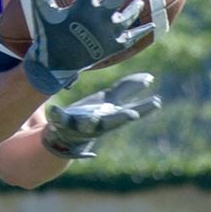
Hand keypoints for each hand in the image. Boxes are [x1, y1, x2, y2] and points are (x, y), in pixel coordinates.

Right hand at [22, 0, 153, 93]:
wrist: (54, 66)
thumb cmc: (47, 36)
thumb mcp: (42, 13)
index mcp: (82, 7)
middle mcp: (99, 18)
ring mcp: (109, 32)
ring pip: (129, 15)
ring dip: (134, 7)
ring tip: (138, 2)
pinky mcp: (115, 46)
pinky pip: (133, 36)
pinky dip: (142, 31)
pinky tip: (151, 26)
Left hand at [42, 72, 161, 157]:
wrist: (64, 134)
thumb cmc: (91, 114)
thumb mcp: (109, 100)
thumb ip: (127, 89)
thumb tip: (149, 77)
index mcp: (111, 116)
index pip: (130, 111)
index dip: (144, 108)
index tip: (157, 102)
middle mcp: (99, 123)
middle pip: (112, 122)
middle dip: (121, 118)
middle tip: (132, 114)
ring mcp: (80, 126)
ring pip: (88, 125)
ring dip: (91, 121)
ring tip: (93, 116)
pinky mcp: (62, 124)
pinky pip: (59, 119)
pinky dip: (57, 114)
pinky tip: (53, 108)